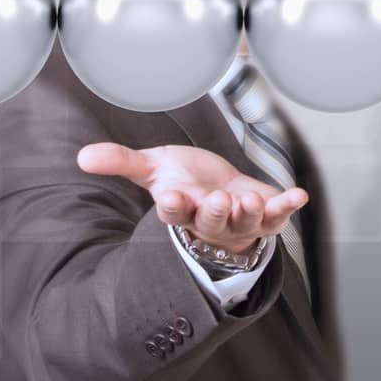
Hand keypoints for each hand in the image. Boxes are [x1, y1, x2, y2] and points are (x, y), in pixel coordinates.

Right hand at [77, 142, 307, 255]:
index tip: (171, 196)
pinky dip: (287, 207)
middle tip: (218, 200)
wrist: (218, 190)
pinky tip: (297, 196)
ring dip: (249, 213)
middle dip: (215, 212)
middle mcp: (210, 221)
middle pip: (211, 222)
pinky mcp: (265, 218)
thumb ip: (121, 161)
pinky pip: (277, 217)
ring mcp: (239, 223)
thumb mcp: (152, 166)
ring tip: (250, 200)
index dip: (173, 206)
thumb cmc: (185, 180)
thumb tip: (83, 156)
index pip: (174, 213)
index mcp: (180, 209)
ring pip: (244, 223)